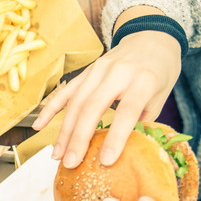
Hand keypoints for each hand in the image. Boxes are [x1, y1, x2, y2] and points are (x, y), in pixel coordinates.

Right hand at [32, 29, 180, 167]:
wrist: (150, 37)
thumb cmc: (159, 71)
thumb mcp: (161, 96)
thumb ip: (142, 119)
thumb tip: (124, 149)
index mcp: (143, 80)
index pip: (126, 111)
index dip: (116, 137)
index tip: (106, 161)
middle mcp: (117, 73)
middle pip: (93, 107)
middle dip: (79, 138)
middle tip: (71, 163)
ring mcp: (98, 70)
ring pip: (76, 103)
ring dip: (64, 131)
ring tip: (58, 155)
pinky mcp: (86, 71)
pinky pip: (65, 91)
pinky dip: (50, 109)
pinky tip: (39, 126)